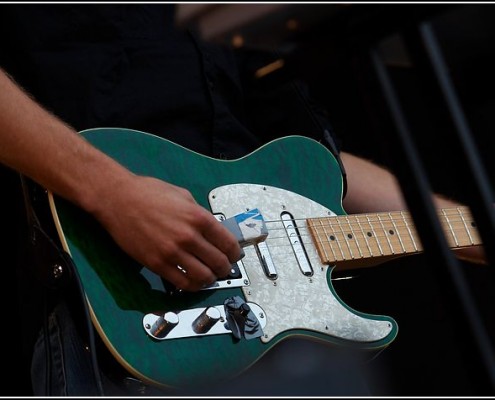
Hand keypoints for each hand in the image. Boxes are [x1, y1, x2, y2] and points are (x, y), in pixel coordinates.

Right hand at [92, 174, 241, 290]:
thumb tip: (212, 228)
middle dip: (226, 268)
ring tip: (210, 276)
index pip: (228, 243)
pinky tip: (194, 281)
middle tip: (224, 268)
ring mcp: (173, 252)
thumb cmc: (148, 193)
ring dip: (211, 279)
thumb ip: (200, 213)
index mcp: (198, 217)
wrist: (118, 199)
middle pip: (219, 262)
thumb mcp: (183, 195)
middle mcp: (188, 236)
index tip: (234, 255)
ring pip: (203, 276)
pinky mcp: (157, 264)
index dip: (235, 253)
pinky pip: (182, 282)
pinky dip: (193, 285)